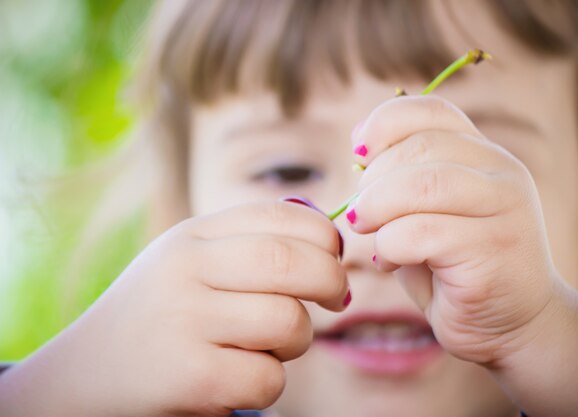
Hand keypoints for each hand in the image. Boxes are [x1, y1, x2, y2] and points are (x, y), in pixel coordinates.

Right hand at [0, 201, 346, 416]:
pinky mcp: (189, 376)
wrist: (78, 379)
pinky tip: (234, 381)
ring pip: (288, 323)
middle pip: (293, 263)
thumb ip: (249, 247)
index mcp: (192, 236)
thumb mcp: (190, 265)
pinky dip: (266, 384)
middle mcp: (186, 268)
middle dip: (332, 281)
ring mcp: (184, 320)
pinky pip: (267, 378)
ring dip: (296, 342)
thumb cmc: (158, 318)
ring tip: (267, 347)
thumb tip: (331, 244)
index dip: (324, 236)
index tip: (334, 257)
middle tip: (336, 300)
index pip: (281, 216)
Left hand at [347, 95, 561, 364]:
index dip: (384, 123)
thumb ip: (402, 181)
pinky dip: (389, 246)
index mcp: (484, 155)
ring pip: (420, 186)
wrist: (515, 325)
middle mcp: (502, 171)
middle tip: (359, 214)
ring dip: (376, 209)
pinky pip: (420, 234)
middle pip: (420, 148)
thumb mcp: (428, 214)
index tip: (357, 154)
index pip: (433, 111)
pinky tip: (389, 262)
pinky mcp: (494, 250)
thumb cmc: (456, 267)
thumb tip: (359, 152)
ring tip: (367, 232)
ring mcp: (505, 209)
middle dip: (373, 180)